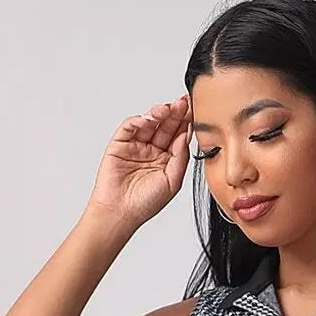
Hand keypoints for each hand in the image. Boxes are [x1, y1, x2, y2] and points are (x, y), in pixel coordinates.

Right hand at [84, 95, 191, 227]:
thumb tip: (186, 135)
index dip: (186, 123)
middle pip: (166, 126)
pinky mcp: (120, 143)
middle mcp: (152, 150)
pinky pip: (130, 126)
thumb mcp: (172, 181)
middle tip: (183, 103)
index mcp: (166, 159)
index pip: (178, 136)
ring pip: (149, 123)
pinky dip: (139, 120)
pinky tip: (148, 120)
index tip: (194, 110)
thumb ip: (180, 158)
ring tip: (168, 108)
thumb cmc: (145, 203)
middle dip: (175, 113)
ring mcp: (136, 145)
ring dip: (159, 113)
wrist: (120, 213)